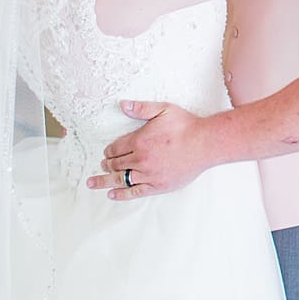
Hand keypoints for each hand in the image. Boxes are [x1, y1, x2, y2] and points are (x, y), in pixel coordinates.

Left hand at [88, 101, 211, 201]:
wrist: (205, 144)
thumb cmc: (186, 126)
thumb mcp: (163, 110)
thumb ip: (141, 109)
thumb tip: (123, 105)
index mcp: (139, 141)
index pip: (115, 148)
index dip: (109, 150)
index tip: (107, 152)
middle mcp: (140, 160)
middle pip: (115, 164)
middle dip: (106, 164)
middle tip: (103, 165)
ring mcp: (148, 175)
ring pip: (120, 179)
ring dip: (104, 181)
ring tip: (92, 183)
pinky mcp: (158, 185)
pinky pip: (134, 192)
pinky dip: (121, 194)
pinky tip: (112, 194)